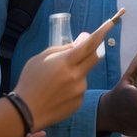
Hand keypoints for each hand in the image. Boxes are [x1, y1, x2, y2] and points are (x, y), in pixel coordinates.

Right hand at [13, 14, 117, 128]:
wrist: (25, 112)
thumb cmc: (29, 81)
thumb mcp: (40, 58)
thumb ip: (61, 49)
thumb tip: (79, 43)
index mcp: (66, 62)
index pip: (90, 44)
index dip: (102, 33)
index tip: (110, 23)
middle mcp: (77, 75)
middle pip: (96, 57)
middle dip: (93, 51)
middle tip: (83, 52)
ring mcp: (79, 90)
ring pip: (84, 75)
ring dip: (76, 73)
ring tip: (55, 83)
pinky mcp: (79, 102)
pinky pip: (79, 90)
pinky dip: (72, 88)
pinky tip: (57, 94)